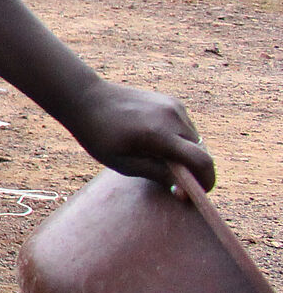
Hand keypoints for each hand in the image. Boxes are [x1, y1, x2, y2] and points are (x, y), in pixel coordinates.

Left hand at [62, 78, 216, 189]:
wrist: (86, 99)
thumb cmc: (99, 135)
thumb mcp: (123, 163)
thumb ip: (157, 176)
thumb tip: (185, 193)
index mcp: (159, 134)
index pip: (201, 161)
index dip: (206, 181)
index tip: (199, 194)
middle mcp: (172, 117)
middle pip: (201, 151)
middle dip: (195, 170)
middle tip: (177, 182)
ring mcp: (174, 106)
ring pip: (195, 139)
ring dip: (188, 154)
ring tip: (161, 160)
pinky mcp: (172, 101)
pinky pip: (186, 127)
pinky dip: (181, 139)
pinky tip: (157, 142)